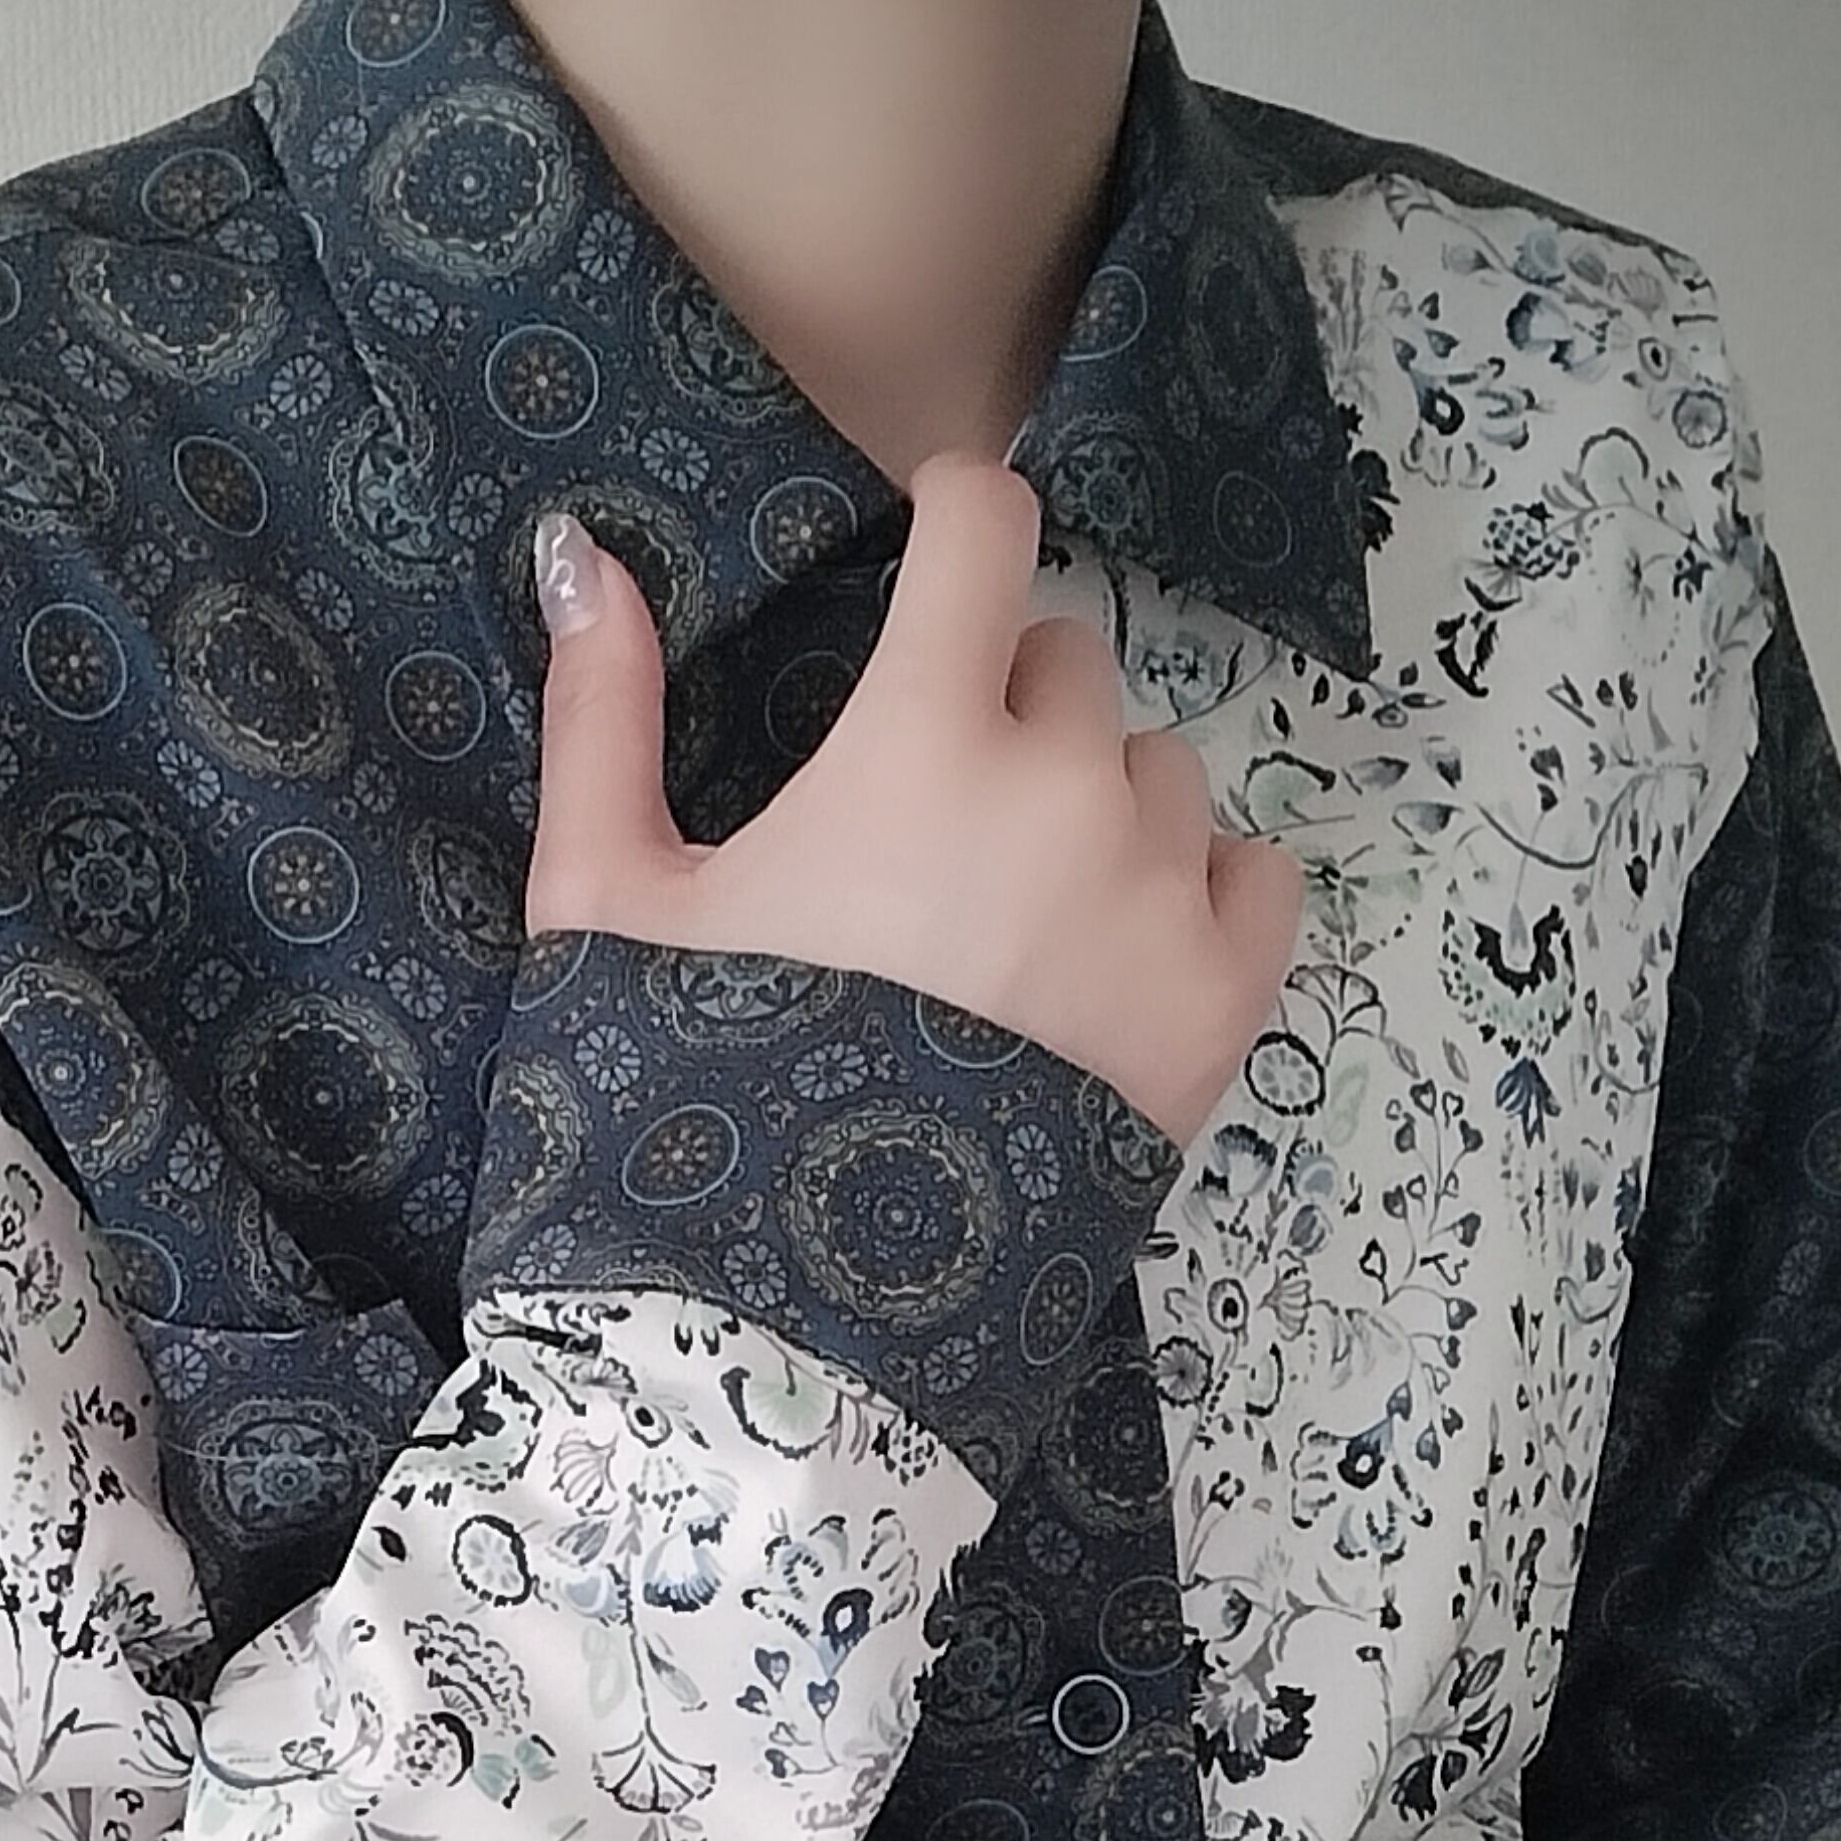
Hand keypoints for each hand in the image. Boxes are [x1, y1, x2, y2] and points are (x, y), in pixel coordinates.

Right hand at [522, 450, 1302, 1149]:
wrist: (786, 1326)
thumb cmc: (682, 1108)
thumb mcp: (603, 906)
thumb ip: (604, 714)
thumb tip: (586, 551)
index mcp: (919, 746)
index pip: (991, 523)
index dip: (955, 514)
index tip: (930, 546)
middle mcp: (1066, 799)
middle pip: (1065, 662)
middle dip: (996, 707)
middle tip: (917, 824)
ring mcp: (1158, 905)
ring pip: (1155, 772)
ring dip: (1091, 807)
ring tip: (1003, 919)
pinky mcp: (1218, 1011)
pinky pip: (1254, 876)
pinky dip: (1192, 892)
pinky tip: (1105, 954)